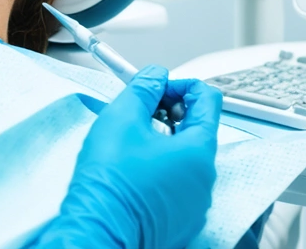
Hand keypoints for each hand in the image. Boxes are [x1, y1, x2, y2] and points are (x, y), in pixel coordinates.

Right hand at [37, 65, 221, 248]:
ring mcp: (195, 203)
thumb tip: (155, 76)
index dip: (180, 84)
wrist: (98, 228)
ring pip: (186, 158)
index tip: (156, 87)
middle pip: (198, 129)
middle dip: (169, 113)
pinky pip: (179, 184)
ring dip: (164, 142)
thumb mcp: (122, 118)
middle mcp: (205, 179)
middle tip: (138, 112)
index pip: (208, 100)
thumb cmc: (110, 181)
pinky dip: (161, 169)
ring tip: (131, 144)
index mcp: (198, 151)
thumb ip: (143, 89)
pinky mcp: (181, 220)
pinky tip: (133, 170)